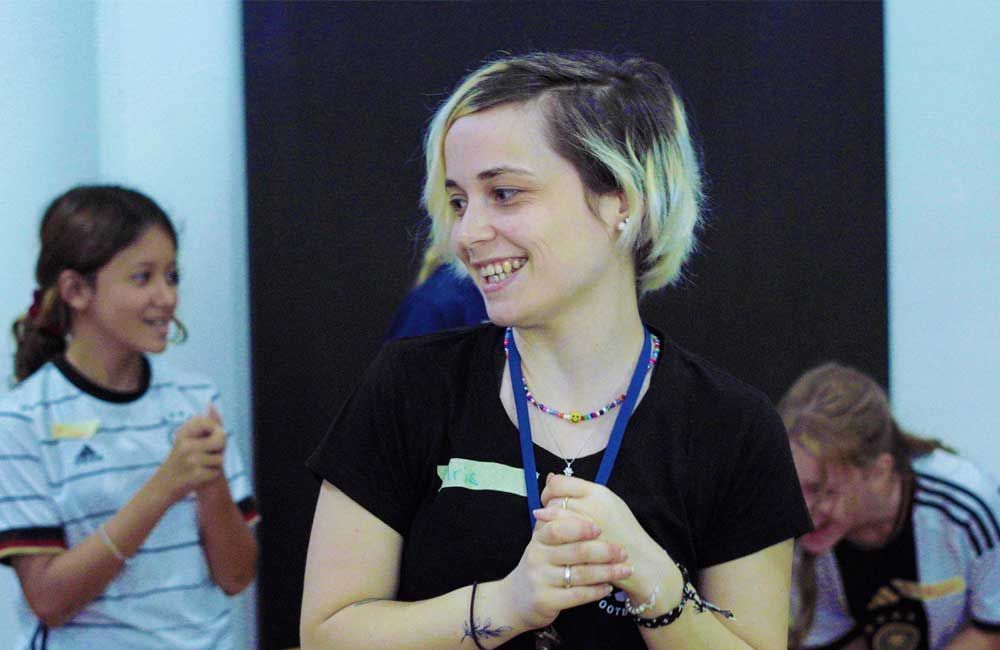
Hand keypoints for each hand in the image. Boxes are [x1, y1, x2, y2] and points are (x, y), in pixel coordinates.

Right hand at [153, 407, 226, 501]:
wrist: (162, 487)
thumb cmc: (180, 460)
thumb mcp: (187, 439)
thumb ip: (203, 423)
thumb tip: (211, 403)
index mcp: (183, 433)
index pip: (211, 423)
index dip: (217, 431)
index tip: (210, 438)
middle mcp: (186, 445)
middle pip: (221, 439)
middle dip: (220, 448)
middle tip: (209, 454)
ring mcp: (191, 460)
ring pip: (221, 458)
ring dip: (215, 464)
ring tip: (201, 466)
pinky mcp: (196, 475)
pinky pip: (217, 472)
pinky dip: (212, 475)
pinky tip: (200, 476)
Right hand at [497, 511, 631, 631]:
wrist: (517, 599)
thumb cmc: (540, 565)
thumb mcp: (542, 541)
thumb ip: (556, 519)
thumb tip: (560, 483)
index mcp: (538, 539)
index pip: (558, 529)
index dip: (580, 527)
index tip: (600, 528)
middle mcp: (537, 558)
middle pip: (575, 551)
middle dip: (604, 551)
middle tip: (623, 552)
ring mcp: (540, 580)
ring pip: (580, 574)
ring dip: (606, 572)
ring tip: (625, 570)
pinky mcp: (545, 601)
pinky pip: (576, 595)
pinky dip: (595, 591)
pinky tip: (608, 587)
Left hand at [537, 473, 680, 604]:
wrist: (641, 561)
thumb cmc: (622, 532)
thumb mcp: (606, 503)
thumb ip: (579, 491)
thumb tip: (550, 478)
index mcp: (598, 492)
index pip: (560, 483)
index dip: (549, 491)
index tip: (550, 500)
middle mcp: (592, 506)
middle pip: (554, 501)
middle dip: (547, 510)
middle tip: (547, 518)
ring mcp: (587, 527)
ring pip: (552, 521)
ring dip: (547, 525)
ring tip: (551, 531)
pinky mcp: (582, 548)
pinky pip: (556, 540)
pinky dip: (551, 541)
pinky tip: (554, 544)